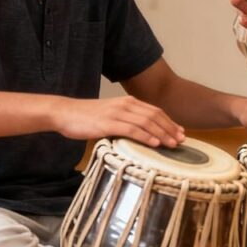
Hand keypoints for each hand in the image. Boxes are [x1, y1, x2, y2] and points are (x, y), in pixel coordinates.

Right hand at [53, 95, 184, 147]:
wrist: (65, 113)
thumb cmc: (86, 118)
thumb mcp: (110, 116)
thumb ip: (126, 121)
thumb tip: (141, 135)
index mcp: (127, 102)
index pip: (154, 111)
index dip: (169, 122)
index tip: (180, 132)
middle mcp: (125, 105)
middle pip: (154, 116)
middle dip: (170, 128)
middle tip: (181, 141)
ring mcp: (117, 113)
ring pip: (146, 122)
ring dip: (162, 133)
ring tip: (172, 144)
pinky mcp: (108, 123)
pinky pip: (131, 129)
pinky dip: (145, 136)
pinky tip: (154, 143)